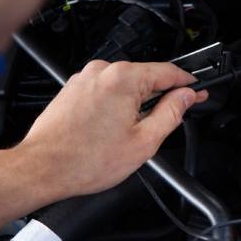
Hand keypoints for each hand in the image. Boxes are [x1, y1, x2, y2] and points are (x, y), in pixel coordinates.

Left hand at [0, 60, 205, 240]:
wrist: (42, 168)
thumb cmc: (85, 160)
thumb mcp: (144, 141)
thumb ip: (170, 114)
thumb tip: (185, 98)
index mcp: (123, 78)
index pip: (168, 72)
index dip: (187, 84)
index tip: (197, 91)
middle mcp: (102, 72)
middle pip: (145, 78)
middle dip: (161, 95)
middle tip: (173, 116)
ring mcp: (84, 79)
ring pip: (124, 86)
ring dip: (136, 103)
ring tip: (134, 134)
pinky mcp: (72, 90)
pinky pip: (104, 92)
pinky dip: (115, 106)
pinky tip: (113, 131)